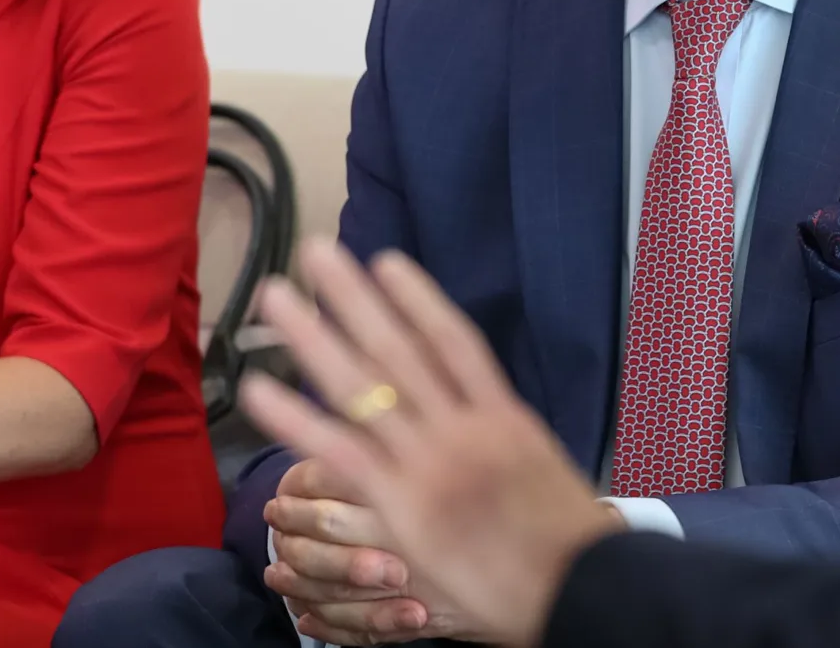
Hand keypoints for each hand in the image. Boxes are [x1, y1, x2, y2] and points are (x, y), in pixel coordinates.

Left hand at [241, 241, 618, 647]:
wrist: (581, 587)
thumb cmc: (569, 542)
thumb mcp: (544, 472)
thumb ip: (507, 443)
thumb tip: (485, 421)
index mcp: (504, 416)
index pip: (454, 341)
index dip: (417, 298)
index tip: (386, 262)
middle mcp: (464, 426)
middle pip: (397, 346)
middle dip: (352, 297)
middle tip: (316, 252)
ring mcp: (431, 462)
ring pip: (362, 385)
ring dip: (312, 337)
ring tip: (275, 297)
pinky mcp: (403, 504)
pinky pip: (340, 451)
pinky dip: (296, 417)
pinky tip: (259, 389)